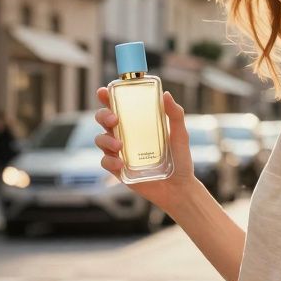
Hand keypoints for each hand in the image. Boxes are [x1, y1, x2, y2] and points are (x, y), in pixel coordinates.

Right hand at [94, 87, 199, 214]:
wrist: (179, 188)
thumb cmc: (180, 159)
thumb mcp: (180, 135)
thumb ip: (175, 115)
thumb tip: (166, 94)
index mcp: (137, 123)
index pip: (118, 106)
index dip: (107, 97)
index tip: (104, 92)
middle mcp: (125, 135)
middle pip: (103, 120)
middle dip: (103, 116)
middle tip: (114, 120)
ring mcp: (120, 152)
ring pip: (100, 140)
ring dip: (105, 140)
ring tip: (119, 146)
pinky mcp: (118, 170)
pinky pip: (105, 162)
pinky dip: (109, 161)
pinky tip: (120, 163)